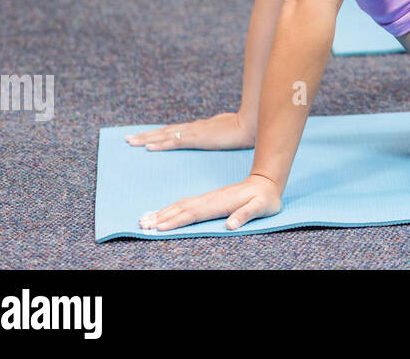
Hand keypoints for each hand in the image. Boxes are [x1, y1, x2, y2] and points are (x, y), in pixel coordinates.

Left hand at [125, 112, 255, 150]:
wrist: (252, 125)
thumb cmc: (245, 129)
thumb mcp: (228, 131)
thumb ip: (220, 133)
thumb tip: (219, 134)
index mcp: (200, 128)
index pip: (174, 130)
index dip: (158, 133)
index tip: (145, 137)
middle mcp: (193, 128)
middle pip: (164, 131)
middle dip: (146, 135)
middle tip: (128, 139)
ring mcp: (194, 132)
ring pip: (165, 135)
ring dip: (147, 138)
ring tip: (131, 142)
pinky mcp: (197, 138)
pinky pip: (174, 141)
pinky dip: (160, 143)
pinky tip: (148, 147)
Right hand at [138, 174, 281, 232]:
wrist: (267, 181)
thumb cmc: (265, 198)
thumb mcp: (261, 207)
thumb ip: (246, 215)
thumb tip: (230, 225)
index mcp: (220, 203)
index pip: (194, 213)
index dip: (177, 221)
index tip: (159, 228)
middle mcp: (210, 199)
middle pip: (181, 208)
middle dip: (161, 217)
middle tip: (142, 224)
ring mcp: (208, 198)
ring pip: (181, 205)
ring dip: (162, 212)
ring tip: (145, 218)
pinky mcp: (208, 198)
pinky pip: (186, 203)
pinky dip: (171, 208)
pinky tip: (163, 212)